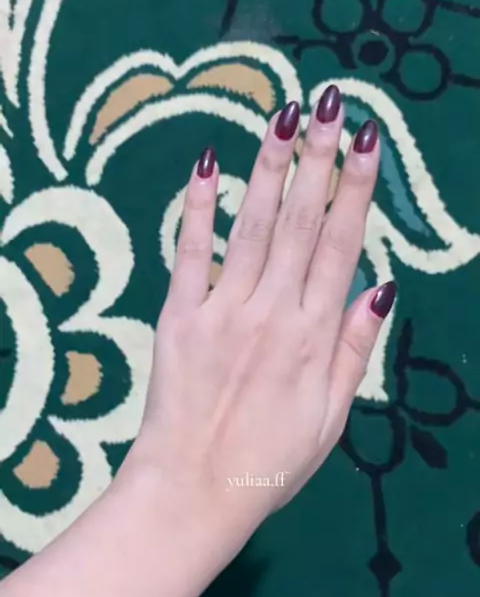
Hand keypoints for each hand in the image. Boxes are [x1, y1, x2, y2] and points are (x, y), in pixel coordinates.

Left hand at [130, 87, 395, 528]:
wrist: (195, 492)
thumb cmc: (271, 462)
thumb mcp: (332, 417)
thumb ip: (355, 350)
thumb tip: (381, 287)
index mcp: (314, 335)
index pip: (341, 246)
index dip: (354, 189)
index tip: (366, 141)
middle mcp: (272, 312)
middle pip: (301, 223)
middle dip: (317, 159)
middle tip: (329, 104)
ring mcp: (222, 310)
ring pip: (252, 227)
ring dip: (269, 169)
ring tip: (283, 117)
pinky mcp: (178, 317)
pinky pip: (190, 254)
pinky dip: (196, 209)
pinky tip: (205, 164)